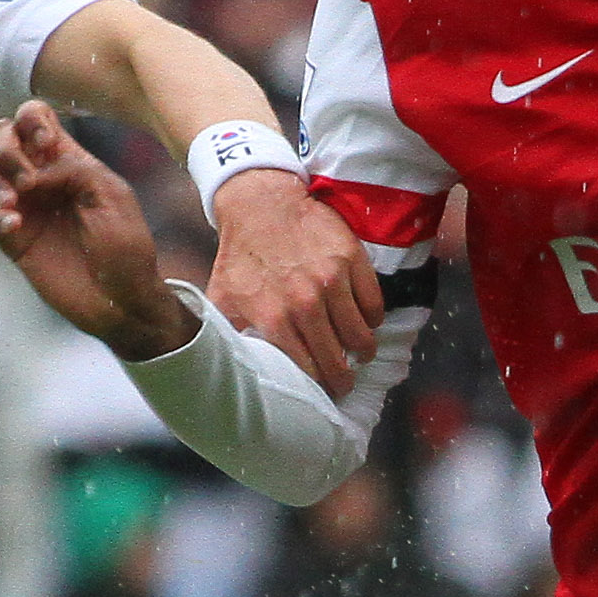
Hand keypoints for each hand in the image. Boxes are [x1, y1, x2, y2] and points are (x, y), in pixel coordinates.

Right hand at [0, 104, 197, 361]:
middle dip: (5, 147)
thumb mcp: (112, 196)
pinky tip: (14, 227)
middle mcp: (41, 178)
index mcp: (70, 160)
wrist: (121, 301)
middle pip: (2, 137)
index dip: (31, 118)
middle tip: (26, 180)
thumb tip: (32, 175)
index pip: (36, 118)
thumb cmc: (126, 249)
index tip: (43, 140)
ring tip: (13, 202)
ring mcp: (24, 207)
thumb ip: (74, 170)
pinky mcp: (11, 239)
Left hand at [204, 165, 378, 394]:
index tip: (323, 393)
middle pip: (337, 359)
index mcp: (273, 318)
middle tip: (345, 383)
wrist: (262, 204)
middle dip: (343, 379)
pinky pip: (373, 304)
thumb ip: (228, 335)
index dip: (317, 387)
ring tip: (360, 353)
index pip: (307, 370)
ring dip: (363, 350)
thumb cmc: (242, 255)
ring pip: (361, 335)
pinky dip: (372, 318)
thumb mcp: (224, 298)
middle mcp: (305, 302)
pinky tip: (365, 321)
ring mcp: (332, 280)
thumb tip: (227, 368)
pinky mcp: (352, 259)